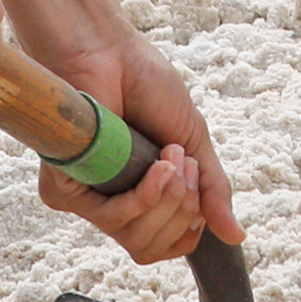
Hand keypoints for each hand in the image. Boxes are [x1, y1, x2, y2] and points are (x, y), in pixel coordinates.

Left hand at [20, 14, 244, 264]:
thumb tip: (236, 235)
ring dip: (168, 196)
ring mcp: (86, 199)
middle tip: (183, 163)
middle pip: (152, 247)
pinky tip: (155, 163)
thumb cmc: (146, 87)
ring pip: (135, 237)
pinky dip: (145, 194)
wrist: (111, 54)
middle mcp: (109, 203)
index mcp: (139, 195)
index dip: (190, 224)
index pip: (166, 244)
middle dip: (183, 207)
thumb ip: (212, 190)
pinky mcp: (64, 191)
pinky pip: (115, 219)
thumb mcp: (193, 141)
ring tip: (170, 157)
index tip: (196, 177)